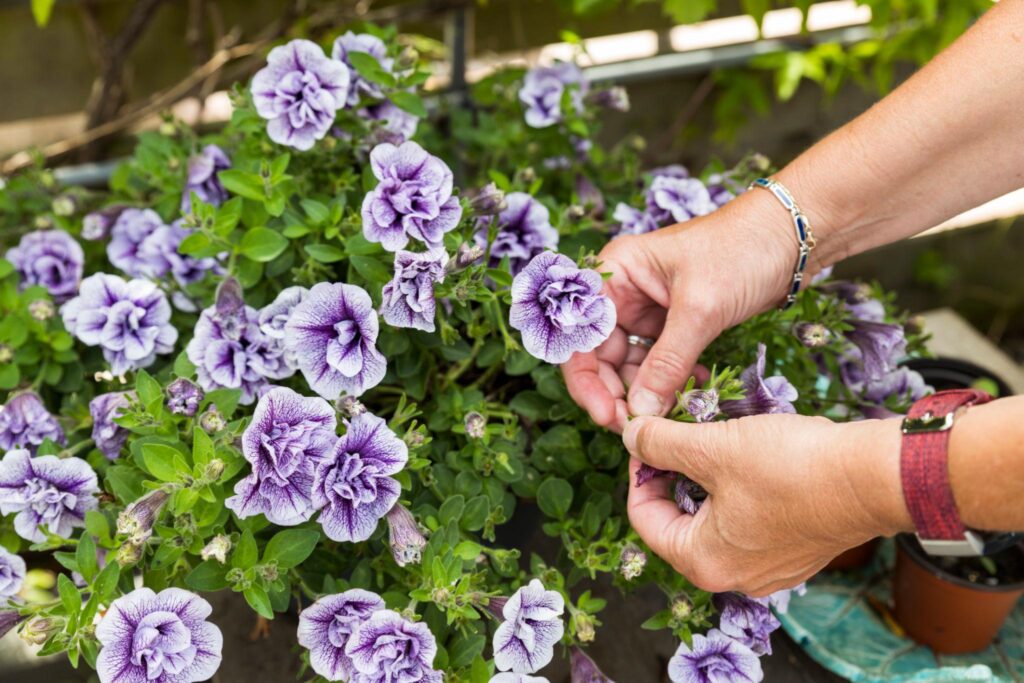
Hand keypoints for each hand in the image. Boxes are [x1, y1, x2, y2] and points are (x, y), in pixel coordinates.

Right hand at [562, 195, 796, 431]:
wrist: (792, 236)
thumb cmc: (742, 249)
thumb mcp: (700, 309)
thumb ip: (667, 363)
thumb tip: (641, 412)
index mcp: (615, 273)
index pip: (581, 336)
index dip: (587, 379)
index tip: (607, 415)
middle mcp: (623, 293)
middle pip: (602, 356)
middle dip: (618, 393)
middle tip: (638, 428)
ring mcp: (648, 310)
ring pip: (632, 365)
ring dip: (647, 394)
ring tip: (672, 416)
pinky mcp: (675, 325)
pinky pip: (661, 364)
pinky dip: (672, 384)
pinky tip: (694, 395)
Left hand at [623, 413, 911, 594]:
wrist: (873, 476)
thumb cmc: (792, 467)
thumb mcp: (712, 447)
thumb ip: (661, 444)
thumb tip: (630, 436)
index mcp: (702, 563)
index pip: (644, 518)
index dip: (639, 472)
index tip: (648, 437)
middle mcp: (732, 576)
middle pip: (678, 520)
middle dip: (674, 474)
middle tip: (679, 433)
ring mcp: (768, 568)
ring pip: (714, 518)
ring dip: (706, 478)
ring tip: (714, 440)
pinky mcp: (794, 551)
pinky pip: (748, 521)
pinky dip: (739, 490)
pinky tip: (749, 458)